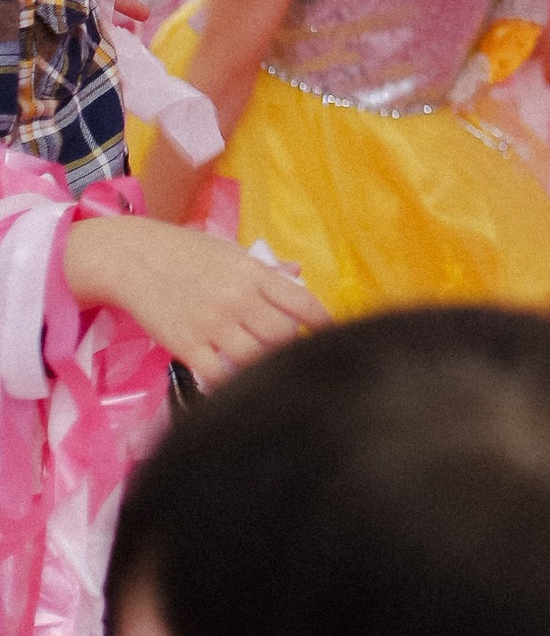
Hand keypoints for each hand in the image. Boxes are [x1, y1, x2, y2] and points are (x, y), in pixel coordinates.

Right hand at [61, 218, 325, 381]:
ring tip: (266, 370)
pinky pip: (218, 376)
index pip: (302, 302)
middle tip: (292, 354)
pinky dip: (231, 384)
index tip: (331, 335)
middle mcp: (238, 299)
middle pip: (283, 336)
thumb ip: (264, 269)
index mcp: (253, 273)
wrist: (132, 257)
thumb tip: (298, 275)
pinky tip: (236, 385)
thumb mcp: (229, 251)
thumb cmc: (184, 251)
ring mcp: (212, 324)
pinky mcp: (186, 346)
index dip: (322, 323)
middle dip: (292, 347)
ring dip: (264, 366)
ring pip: (256, 358)